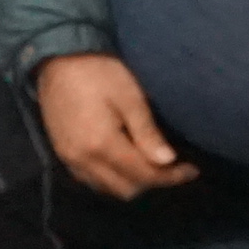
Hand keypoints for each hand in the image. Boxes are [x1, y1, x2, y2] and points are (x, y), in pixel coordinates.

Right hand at [34, 54, 196, 199]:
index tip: (191, 170)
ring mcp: (69, 159)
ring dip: (132, 182)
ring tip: (151, 165)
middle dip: (152, 182)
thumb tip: (168, 161)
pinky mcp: (62, 154)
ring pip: (108, 189)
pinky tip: (125, 162)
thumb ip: (147, 132)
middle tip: (172, 167)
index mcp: (102, 145)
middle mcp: (83, 160)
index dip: (170, 177)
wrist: (57, 58)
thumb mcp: (129, 96)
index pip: (143, 175)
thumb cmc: (99, 71)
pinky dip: (112, 178)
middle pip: (126, 189)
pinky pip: (91, 180)